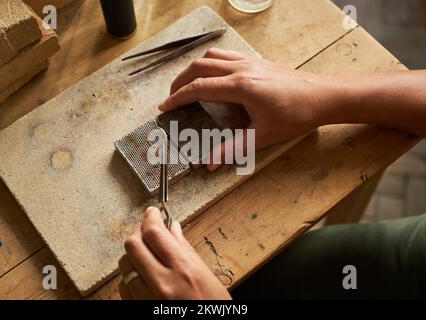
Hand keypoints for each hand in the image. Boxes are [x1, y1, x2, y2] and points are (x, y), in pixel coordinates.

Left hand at [118, 207, 231, 299]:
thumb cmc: (213, 307)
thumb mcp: (206, 275)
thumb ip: (185, 249)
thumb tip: (173, 228)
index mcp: (183, 270)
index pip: (154, 233)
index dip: (150, 218)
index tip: (152, 213)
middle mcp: (162, 283)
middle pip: (132, 245)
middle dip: (139, 233)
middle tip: (148, 231)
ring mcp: (147, 298)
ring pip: (124, 265)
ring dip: (133, 255)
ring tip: (147, 255)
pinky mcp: (140, 307)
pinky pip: (124, 286)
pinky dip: (131, 276)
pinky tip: (143, 275)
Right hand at [158, 48, 339, 170]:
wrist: (323, 96)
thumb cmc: (296, 115)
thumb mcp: (263, 135)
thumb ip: (233, 149)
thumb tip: (211, 164)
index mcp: (240, 87)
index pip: (199, 88)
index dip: (178, 97)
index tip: (165, 106)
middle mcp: (241, 69)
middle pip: (199, 67)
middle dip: (180, 81)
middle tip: (172, 97)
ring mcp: (249, 61)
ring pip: (211, 56)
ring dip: (195, 68)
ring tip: (188, 84)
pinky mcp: (257, 61)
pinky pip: (226, 55)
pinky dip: (211, 63)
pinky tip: (214, 76)